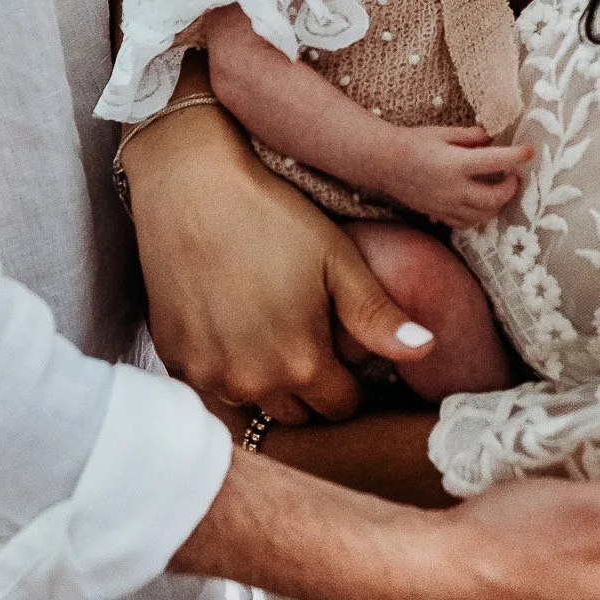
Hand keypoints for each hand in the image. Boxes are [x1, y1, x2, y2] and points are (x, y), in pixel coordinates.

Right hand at [121, 96, 422, 423]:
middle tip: (308, 334)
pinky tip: (231, 323)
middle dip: (310, 385)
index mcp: (301, 365)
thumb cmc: (270, 215)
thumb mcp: (337, 260)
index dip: (351, 379)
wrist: (189, 187)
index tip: (345, 347)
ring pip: (252, 401)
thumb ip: (378, 316)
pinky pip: (211, 383)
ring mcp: (207, 374)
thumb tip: (425, 349)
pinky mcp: (174, 358)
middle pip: (298, 412)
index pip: (342, 407)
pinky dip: (225, 366)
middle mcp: (251, 382)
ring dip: (265, 380)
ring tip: (269, 328)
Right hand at [386, 124, 533, 227]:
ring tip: (500, 190)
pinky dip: (479, 216)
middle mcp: (453, 189)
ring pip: (483, 215)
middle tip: (514, 177)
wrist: (384, 163)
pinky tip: (481, 204)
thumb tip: (491, 138)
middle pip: (494, 197)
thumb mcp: (443, 133)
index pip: (496, 161)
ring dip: (497, 204)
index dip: (516, 156)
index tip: (529, 151)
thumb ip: (470, 136)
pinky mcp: (439, 214)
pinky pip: (466, 223)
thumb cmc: (413, 142)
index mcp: (456, 164)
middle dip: (510, 188)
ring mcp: (446, 205)